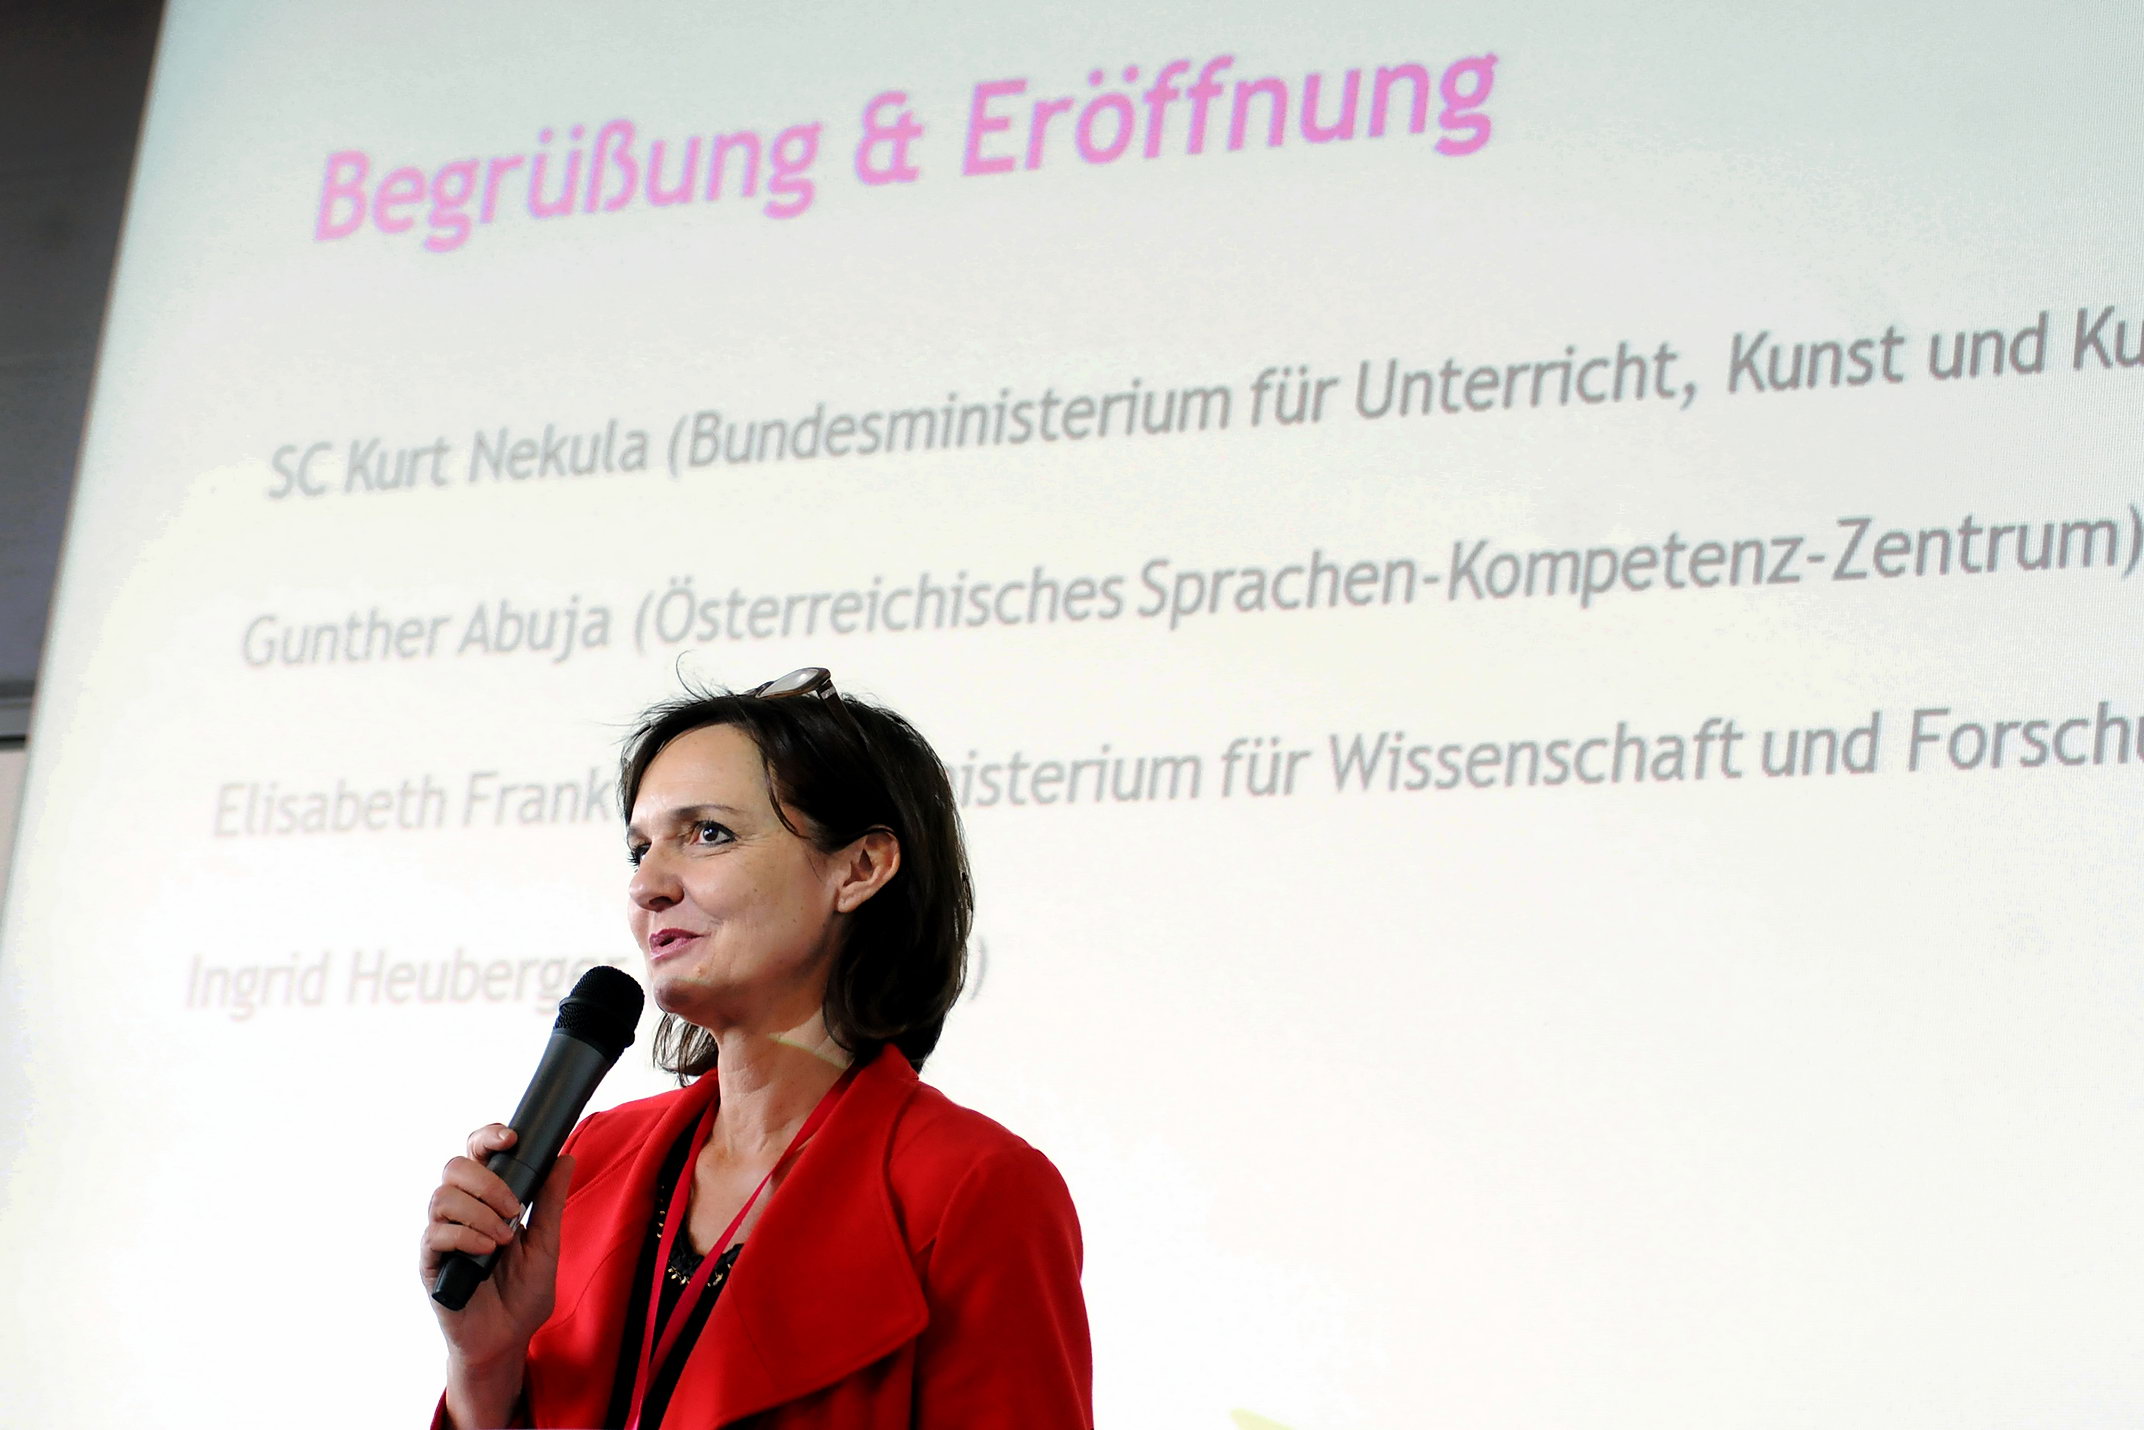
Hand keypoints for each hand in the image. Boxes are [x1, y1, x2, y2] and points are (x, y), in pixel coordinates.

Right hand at [420, 1125, 574, 1407]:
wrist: (506, 1340)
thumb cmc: (523, 1295)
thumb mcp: (546, 1244)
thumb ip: (550, 1202)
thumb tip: (565, 1157)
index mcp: (488, 1200)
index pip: (476, 1154)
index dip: (487, 1137)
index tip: (511, 1139)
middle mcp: (460, 1212)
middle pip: (454, 1167)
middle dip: (488, 1180)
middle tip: (515, 1208)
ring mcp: (442, 1235)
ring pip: (442, 1197)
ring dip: (480, 1212)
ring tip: (505, 1238)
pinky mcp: (430, 1262)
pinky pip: (435, 1233)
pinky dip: (466, 1236)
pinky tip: (488, 1252)